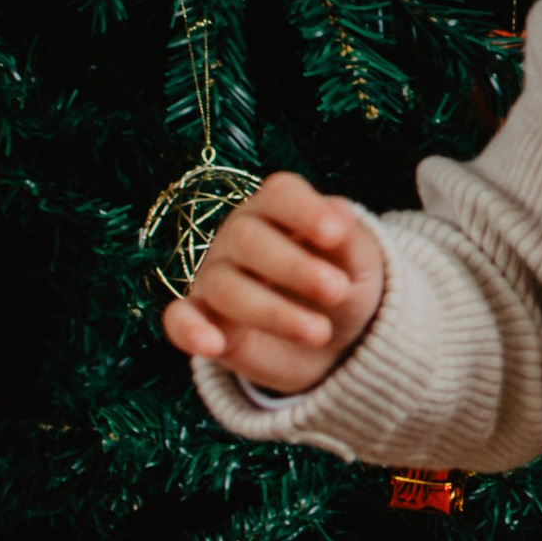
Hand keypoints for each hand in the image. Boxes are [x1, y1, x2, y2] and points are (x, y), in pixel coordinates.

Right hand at [162, 171, 385, 391]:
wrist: (336, 339)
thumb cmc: (345, 283)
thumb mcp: (361, 262)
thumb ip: (350, 240)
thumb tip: (338, 212)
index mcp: (279, 209)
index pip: (280, 195)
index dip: (305, 211)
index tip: (335, 235)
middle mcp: (240, 236)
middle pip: (248, 239)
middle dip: (294, 266)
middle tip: (337, 290)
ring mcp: (216, 277)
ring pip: (225, 286)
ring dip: (273, 312)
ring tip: (320, 333)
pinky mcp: (204, 320)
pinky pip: (180, 320)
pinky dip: (191, 330)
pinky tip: (212, 345)